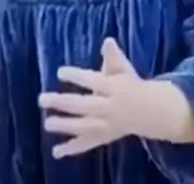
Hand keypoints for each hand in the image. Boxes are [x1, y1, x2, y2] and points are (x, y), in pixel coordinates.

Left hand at [39, 38, 165, 158]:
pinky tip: (56, 152)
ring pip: (83, 127)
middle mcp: (109, 107)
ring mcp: (106, 125)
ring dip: (65, 126)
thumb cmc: (131, 86)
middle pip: (83, 105)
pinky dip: (72, 149)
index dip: (76, 76)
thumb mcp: (124, 69)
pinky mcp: (104, 137)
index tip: (60, 72)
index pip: (93, 81)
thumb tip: (107, 41)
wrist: (151, 112)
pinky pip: (87, 144)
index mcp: (113, 88)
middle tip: (42, 99)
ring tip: (47, 123)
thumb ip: (113, 56)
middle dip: (62, 103)